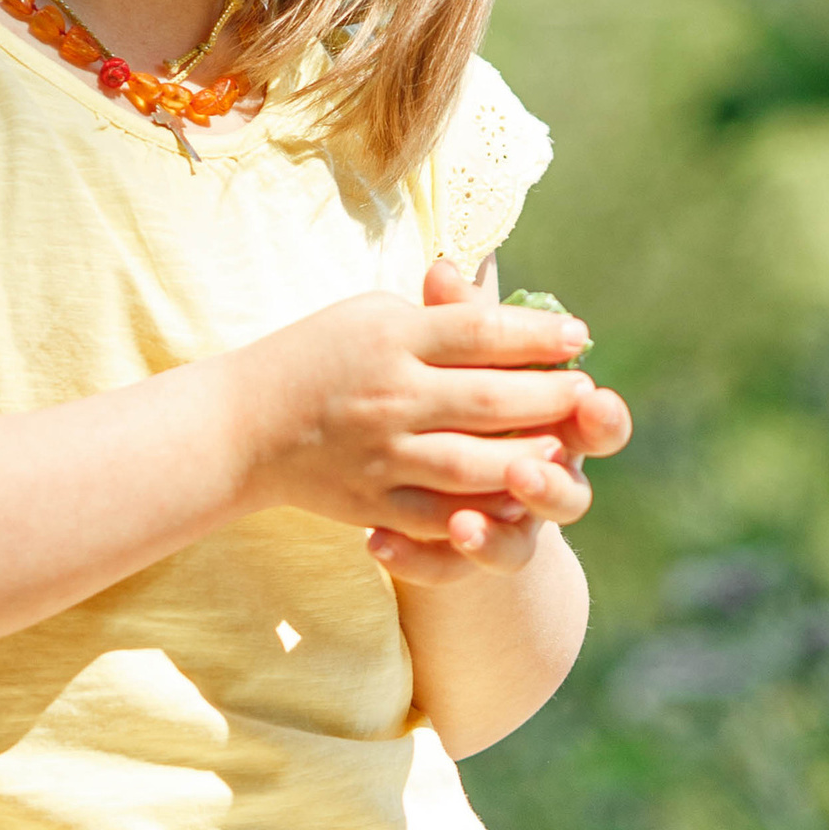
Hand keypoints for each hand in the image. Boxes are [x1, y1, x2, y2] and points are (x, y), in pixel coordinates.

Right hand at [229, 257, 630, 581]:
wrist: (242, 425)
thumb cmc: (318, 356)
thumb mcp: (370, 314)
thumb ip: (438, 316)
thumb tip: (510, 312)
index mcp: (391, 338)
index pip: (479, 331)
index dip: (537, 334)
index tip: (579, 335)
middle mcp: (390, 395)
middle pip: (490, 398)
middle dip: (551, 398)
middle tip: (586, 394)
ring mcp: (381, 455)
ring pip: (474, 464)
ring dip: (530, 458)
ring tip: (565, 449)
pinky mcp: (373, 504)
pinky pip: (440, 517)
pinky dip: (484, 513)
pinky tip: (518, 502)